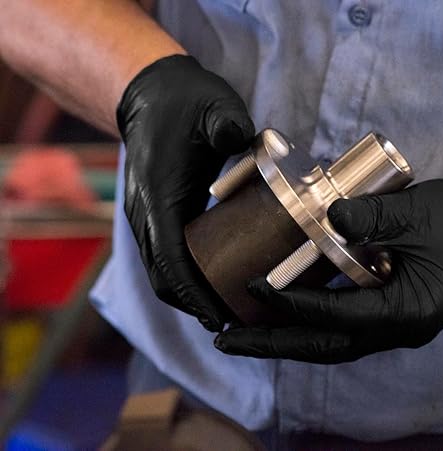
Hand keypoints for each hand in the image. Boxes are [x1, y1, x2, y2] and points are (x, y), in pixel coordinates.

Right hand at [117, 55, 254, 330]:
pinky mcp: (153, 216)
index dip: (193, 292)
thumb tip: (240, 136)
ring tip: (226, 314)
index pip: (171, 257)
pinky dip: (184, 279)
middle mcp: (145, 213)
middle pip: (162, 276)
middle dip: (194, 304)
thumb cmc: (184, 102)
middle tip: (233, 324)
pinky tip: (213, 284)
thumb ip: (225, 122)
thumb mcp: (213, 105)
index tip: (217, 318)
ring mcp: (145, 216)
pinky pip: (164, 258)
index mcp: (159, 194)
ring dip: (188, 296)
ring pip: (160, 271)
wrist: (150, 94)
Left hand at [214, 173, 442, 362]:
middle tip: (225, 340)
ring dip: (289, 338)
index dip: (290, 304)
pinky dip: (313, 323)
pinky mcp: (397, 313)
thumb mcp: (418, 213)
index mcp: (406, 312)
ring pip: (334, 343)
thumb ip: (370, 218)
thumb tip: (325, 219)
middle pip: (325, 347)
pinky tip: (289, 313)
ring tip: (246, 333)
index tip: (251, 290)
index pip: (335, 316)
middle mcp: (400, 330)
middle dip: (273, 345)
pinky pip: (347, 327)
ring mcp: (399, 326)